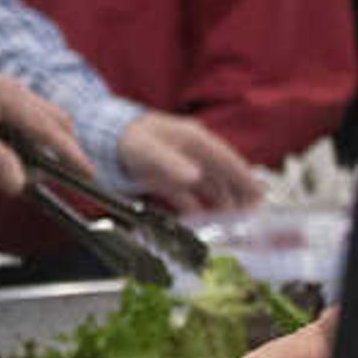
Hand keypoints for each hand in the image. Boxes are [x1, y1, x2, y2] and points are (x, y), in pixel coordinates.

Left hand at [0, 70, 86, 195]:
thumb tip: (19, 185)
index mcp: (11, 98)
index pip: (50, 130)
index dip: (70, 153)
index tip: (86, 173)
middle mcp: (18, 92)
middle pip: (57, 122)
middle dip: (65, 148)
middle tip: (63, 176)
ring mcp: (14, 94)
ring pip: (47, 120)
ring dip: (49, 144)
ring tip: (38, 170)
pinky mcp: (7, 99)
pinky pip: (33, 119)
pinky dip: (35, 138)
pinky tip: (21, 155)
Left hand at [116, 110, 264, 214]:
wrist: (98, 135)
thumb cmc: (126, 136)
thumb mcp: (148, 149)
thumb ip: (171, 163)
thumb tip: (195, 177)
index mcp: (193, 140)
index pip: (227, 160)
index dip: (244, 177)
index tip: (259, 194)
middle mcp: (190, 154)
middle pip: (221, 176)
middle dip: (237, 195)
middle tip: (251, 214)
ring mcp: (177, 168)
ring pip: (206, 189)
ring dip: (218, 204)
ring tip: (232, 222)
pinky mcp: (163, 181)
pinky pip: (185, 198)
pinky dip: (194, 209)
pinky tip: (201, 221)